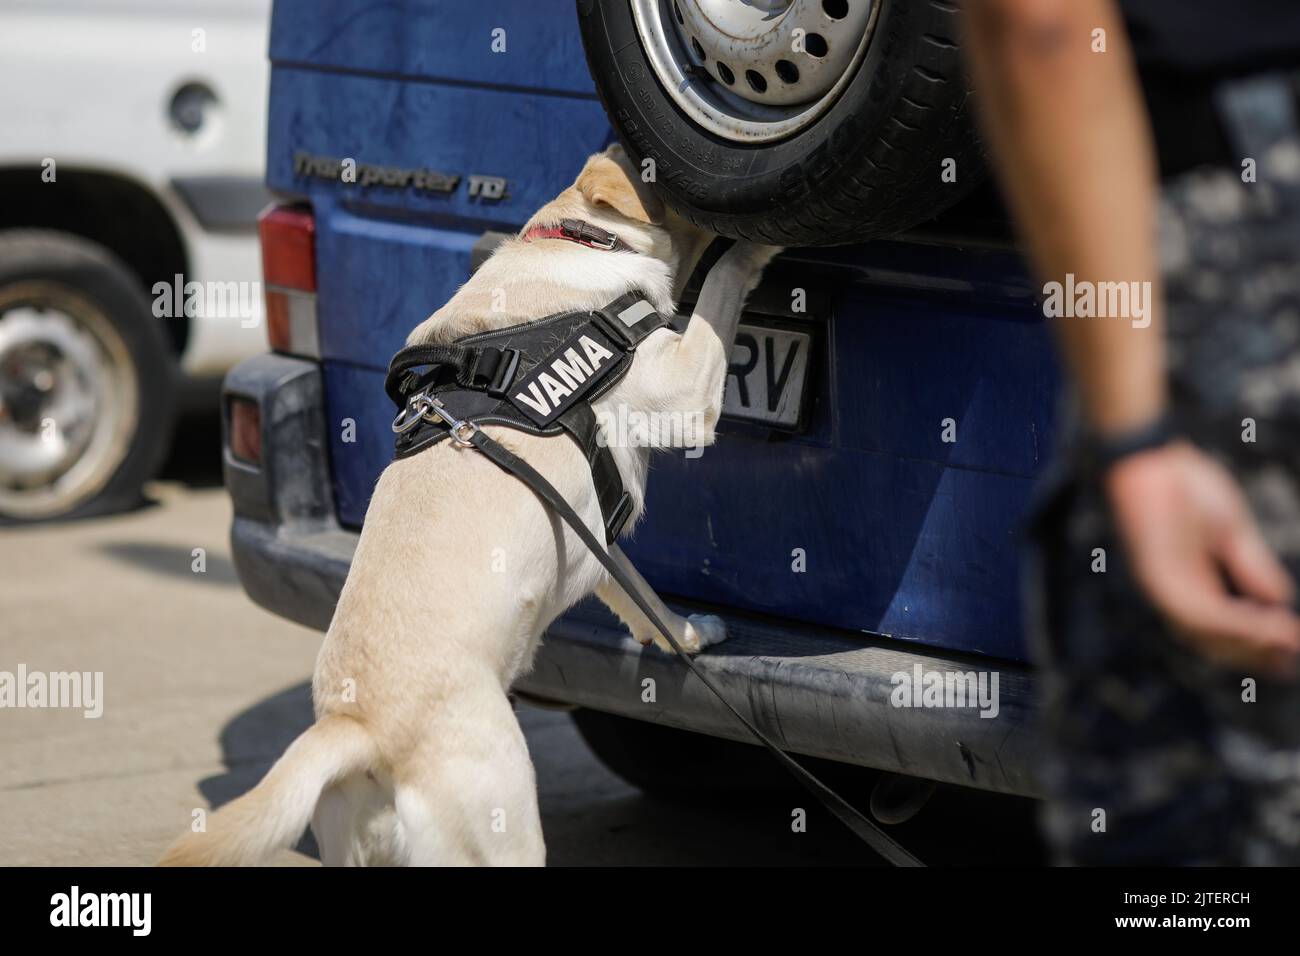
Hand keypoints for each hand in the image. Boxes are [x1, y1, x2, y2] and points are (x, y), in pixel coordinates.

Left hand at [1104, 441, 1299, 677]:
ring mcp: (1161, 583)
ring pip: (1203, 631)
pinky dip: (1227, 622)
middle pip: (1212, 640)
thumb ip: (1252, 566)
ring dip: (1245, 641)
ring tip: (1283, 641)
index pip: (1223, 627)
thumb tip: (1280, 600)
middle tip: (1290, 661)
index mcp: (1191, 582)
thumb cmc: (1190, 488)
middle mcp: (1173, 590)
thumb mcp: (1232, 531)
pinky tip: (1258, 625)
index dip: (1258, 642)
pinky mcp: (1155, 572)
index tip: (1293, 650)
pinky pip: (1192, 609)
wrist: (1156, 457)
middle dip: (1253, 653)